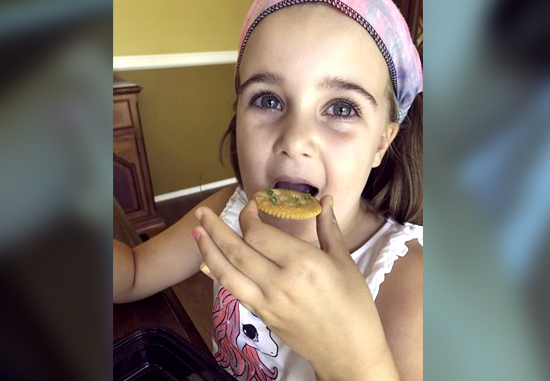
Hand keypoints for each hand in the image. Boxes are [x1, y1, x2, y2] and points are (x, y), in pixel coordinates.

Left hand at [193, 197, 397, 379]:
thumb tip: (325, 199)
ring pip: (227, 273)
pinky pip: (233, 291)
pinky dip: (218, 275)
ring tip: (196, 232)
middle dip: (216, 228)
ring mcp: (267, 302)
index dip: (248, 217)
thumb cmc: (353, 304)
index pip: (259, 235)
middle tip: (203, 212)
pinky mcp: (262, 315)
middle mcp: (279, 282)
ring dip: (208, 251)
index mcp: (303, 263)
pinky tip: (208, 263)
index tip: (251, 206)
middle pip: (237, 250)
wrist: (348, 350)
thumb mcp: (344, 261)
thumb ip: (328, 228)